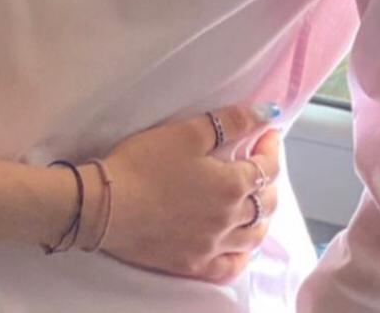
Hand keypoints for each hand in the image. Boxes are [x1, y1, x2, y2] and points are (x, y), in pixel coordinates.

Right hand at [82, 103, 279, 283]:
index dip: (271, 148)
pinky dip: (243, 254)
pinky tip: (240, 246)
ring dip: (262, 216)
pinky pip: (232, 266)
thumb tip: (267, 114)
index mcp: (231, 186)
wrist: (108, 206)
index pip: (266, 168)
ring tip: (256, 201)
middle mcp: (230, 220)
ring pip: (254, 237)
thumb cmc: (144, 163)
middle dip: (270, 180)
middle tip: (261, 163)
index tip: (270, 133)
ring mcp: (214, 247)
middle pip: (266, 203)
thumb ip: (230, 122)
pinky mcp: (195, 265)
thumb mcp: (186, 133)